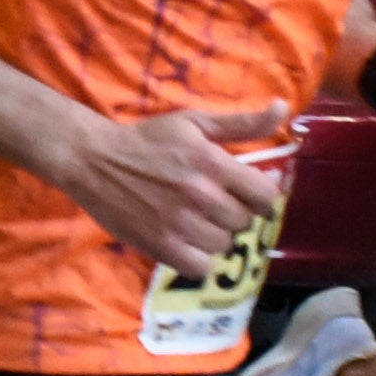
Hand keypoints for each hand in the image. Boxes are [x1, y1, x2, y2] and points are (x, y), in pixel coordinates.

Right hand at [50, 103, 294, 279]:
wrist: (91, 159)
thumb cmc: (146, 140)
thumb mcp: (194, 123)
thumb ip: (242, 124)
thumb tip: (283, 109)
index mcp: (212, 163)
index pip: (266, 195)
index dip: (258, 196)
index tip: (244, 193)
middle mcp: (200, 195)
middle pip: (244, 221)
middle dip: (233, 213)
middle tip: (211, 204)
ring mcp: (179, 224)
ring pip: (224, 245)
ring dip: (214, 235)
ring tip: (195, 222)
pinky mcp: (160, 246)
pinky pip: (201, 267)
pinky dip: (197, 258)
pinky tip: (185, 241)